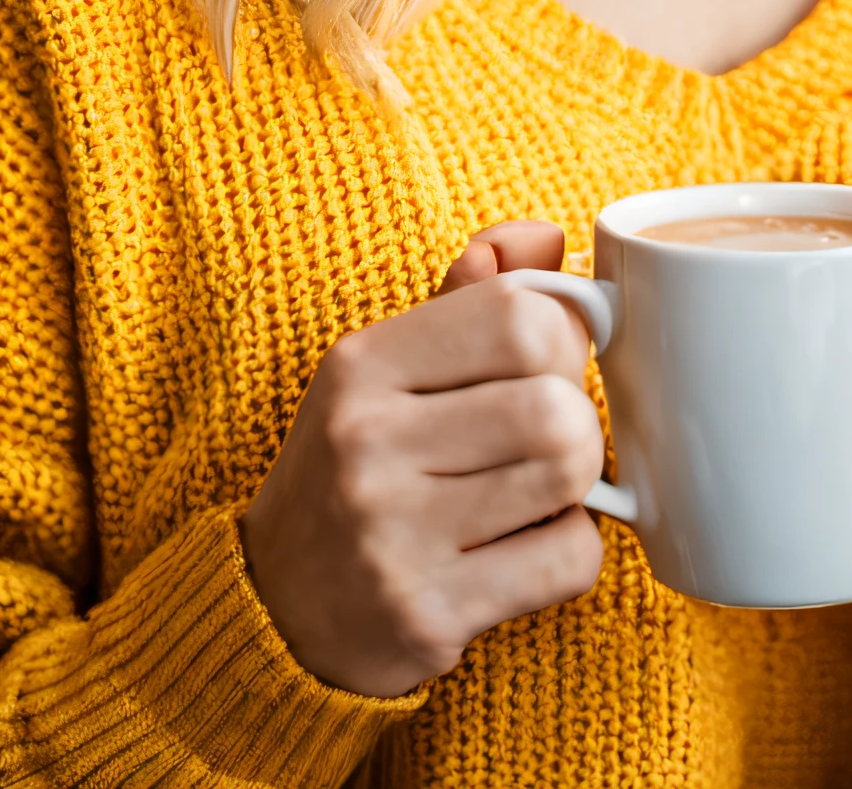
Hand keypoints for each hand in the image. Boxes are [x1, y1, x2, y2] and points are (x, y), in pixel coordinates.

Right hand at [240, 222, 604, 697]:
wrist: (273, 607)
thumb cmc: (357, 466)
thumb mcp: (387, 367)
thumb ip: (470, 296)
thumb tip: (546, 237)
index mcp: (362, 365)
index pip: (517, 314)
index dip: (562, 336)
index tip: (548, 364)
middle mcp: (368, 443)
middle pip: (556, 403)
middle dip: (576, 419)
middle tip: (545, 439)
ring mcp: (393, 535)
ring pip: (571, 473)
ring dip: (577, 485)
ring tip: (535, 490)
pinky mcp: (426, 615)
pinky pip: (568, 559)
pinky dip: (570, 551)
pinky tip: (523, 550)